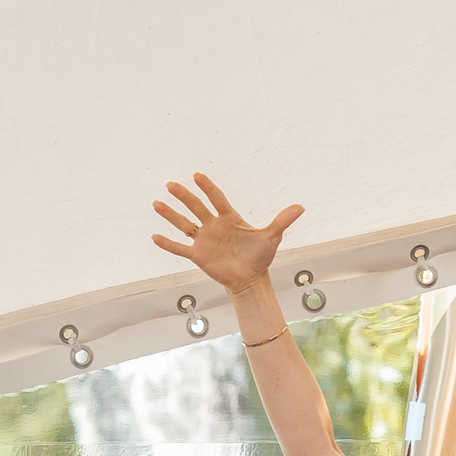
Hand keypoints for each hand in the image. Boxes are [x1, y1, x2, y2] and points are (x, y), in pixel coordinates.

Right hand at [151, 173, 303, 292]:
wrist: (251, 279)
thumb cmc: (260, 257)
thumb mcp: (272, 237)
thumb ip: (282, 221)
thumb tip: (301, 207)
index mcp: (230, 218)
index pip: (217, 199)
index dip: (208, 188)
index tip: (197, 176)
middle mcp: (214, 226)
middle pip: (196, 207)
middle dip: (184, 196)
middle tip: (170, 184)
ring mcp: (205, 240)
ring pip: (184, 224)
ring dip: (171, 215)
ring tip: (156, 204)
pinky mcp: (199, 256)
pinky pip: (181, 249)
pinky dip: (168, 244)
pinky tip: (155, 237)